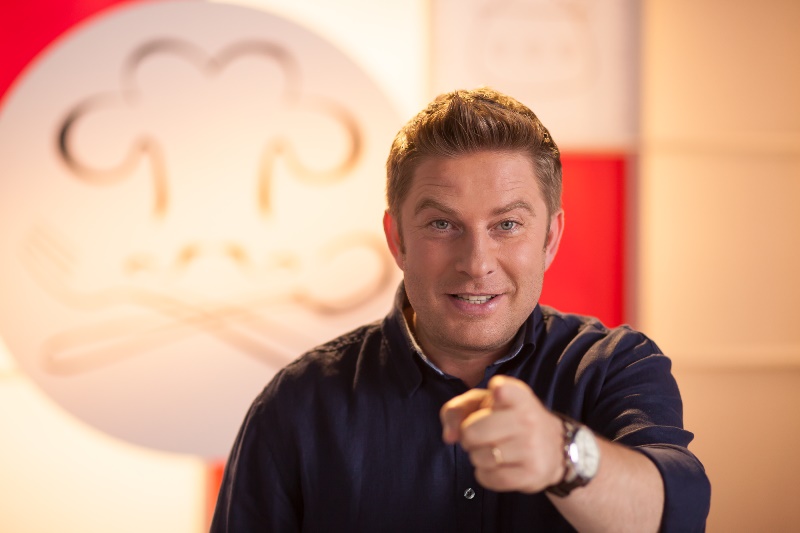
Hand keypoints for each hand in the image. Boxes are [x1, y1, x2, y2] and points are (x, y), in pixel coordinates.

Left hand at [440, 375, 564, 492]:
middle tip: (480, 435)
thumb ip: (457, 409)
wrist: (555, 447)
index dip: (496, 391)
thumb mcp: (484, 403)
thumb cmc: (510, 419)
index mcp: (518, 396)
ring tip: (492, 450)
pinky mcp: (531, 474)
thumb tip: (449, 436)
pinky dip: (485, 474)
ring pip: (479, 458)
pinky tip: (497, 466)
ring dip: (477, 457)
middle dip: (468, 437)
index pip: (502, 388)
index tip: (498, 394)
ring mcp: (531, 448)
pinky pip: (489, 478)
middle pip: (472, 432)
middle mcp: (527, 419)